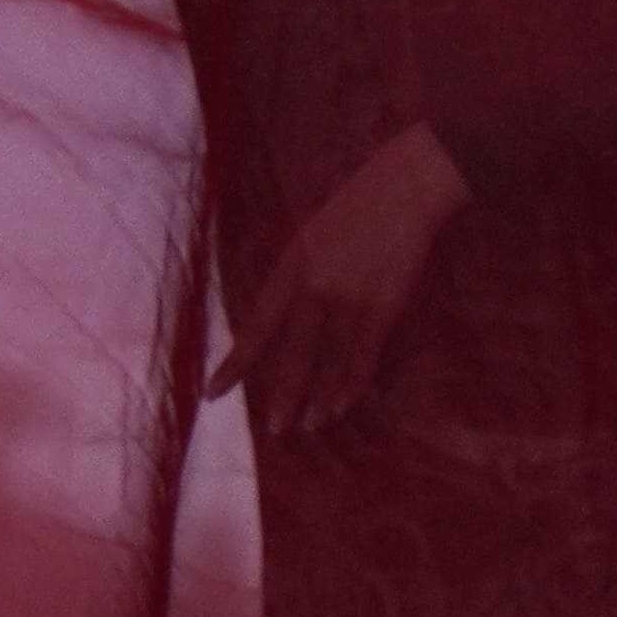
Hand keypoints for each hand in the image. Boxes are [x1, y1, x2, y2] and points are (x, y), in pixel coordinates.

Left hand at [218, 123, 469, 434]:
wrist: (404, 186)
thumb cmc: (358, 208)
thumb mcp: (312, 237)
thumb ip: (300, 277)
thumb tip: (289, 321)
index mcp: (290, 267)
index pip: (256, 327)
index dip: (235, 365)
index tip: (212, 394)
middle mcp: (313, 287)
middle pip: (293, 353)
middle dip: (284, 395)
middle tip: (276, 429)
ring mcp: (349, 297)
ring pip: (329, 361)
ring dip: (321, 397)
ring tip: (312, 426)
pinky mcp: (383, 304)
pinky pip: (363, 354)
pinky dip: (353, 382)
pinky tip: (345, 404)